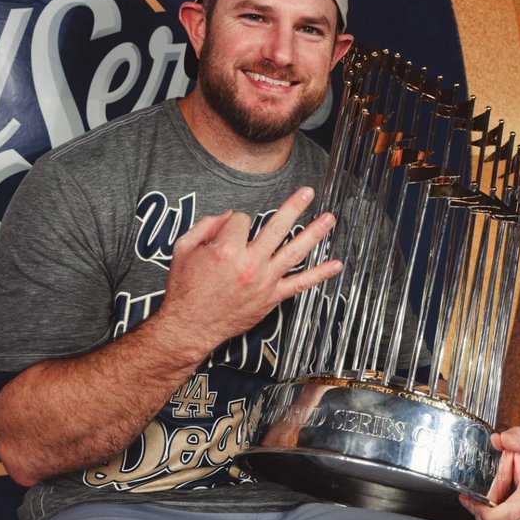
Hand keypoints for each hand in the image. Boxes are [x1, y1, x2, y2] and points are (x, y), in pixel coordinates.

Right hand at [159, 186, 341, 361]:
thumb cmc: (185, 289)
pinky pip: (300, 284)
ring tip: (329, 218)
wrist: (190, 326)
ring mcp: (264, 281)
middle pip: (277, 226)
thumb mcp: (183, 248)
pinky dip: (319, 275)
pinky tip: (335, 265)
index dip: (233, 221)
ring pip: (295, 251)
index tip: (228, 230)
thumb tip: (229, 216)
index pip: (240, 219)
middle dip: (294, 206)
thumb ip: (207, 225)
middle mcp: (249, 264)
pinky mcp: (271, 297)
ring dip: (314, 233)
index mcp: (226, 250)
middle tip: (308, 192)